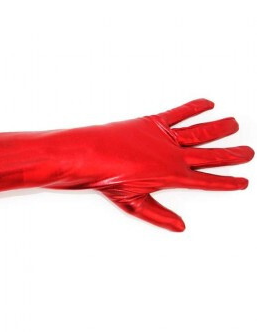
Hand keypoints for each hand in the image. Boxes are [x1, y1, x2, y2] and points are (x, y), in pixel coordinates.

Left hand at [49, 99, 253, 231]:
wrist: (91, 157)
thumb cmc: (109, 180)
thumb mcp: (134, 204)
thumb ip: (160, 215)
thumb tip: (180, 227)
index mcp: (171, 177)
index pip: (206, 181)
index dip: (227, 182)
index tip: (242, 181)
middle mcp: (173, 156)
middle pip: (210, 155)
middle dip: (231, 155)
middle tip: (248, 152)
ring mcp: (164, 138)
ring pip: (200, 132)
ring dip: (219, 128)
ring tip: (235, 124)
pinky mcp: (152, 123)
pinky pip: (178, 113)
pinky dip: (194, 107)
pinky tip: (208, 103)